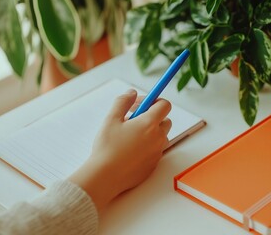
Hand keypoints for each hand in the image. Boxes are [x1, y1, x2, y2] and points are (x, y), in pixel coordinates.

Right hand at [69, 89, 171, 211]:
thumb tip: (132, 93)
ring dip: (150, 132)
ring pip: (160, 136)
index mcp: (149, 123)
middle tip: (132, 119)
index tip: (140, 104)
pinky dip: (147, 146)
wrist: (106, 176)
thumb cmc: (107, 147)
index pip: (164, 105)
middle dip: (152, 117)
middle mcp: (158, 137)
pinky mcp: (154, 165)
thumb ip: (122, 102)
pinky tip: (130, 150)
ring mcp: (157, 152)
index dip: (153, 101)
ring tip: (129, 136)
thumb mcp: (111, 119)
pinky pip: (155, 150)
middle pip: (165, 120)